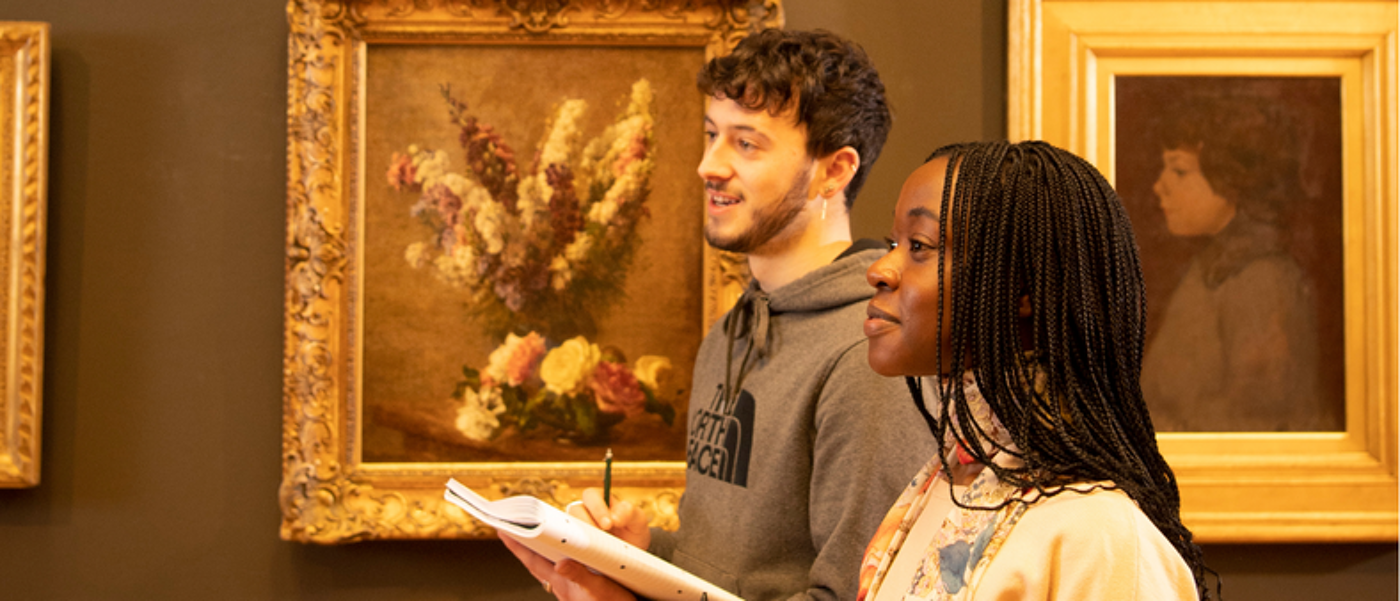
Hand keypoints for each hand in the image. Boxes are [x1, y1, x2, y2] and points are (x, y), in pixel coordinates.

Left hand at [501, 534, 637, 600]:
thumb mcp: (598, 592)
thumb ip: (579, 577)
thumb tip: (561, 563)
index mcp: (561, 581)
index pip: (533, 560)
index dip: (517, 545)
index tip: (502, 529)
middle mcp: (561, 581)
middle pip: (535, 559)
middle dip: (522, 542)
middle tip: (511, 524)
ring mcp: (568, 584)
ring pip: (545, 563)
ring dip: (536, 547)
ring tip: (528, 532)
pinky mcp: (578, 585)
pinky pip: (559, 566)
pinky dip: (554, 555)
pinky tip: (557, 549)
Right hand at [568, 487, 650, 550]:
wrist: (631, 554)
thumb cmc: (633, 532)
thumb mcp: (638, 521)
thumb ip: (630, 513)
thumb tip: (614, 518)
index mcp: (599, 500)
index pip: (590, 496)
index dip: (597, 509)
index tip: (608, 525)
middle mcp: (583, 512)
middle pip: (574, 511)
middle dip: (586, 525)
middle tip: (599, 539)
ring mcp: (575, 529)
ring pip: (568, 529)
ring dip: (578, 539)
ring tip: (592, 551)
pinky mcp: (572, 547)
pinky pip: (566, 548)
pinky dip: (573, 554)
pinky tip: (584, 562)